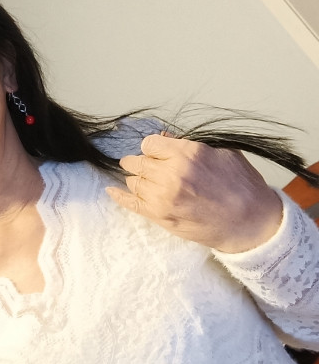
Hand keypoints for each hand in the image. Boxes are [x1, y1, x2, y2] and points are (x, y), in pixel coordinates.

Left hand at [105, 133, 282, 252]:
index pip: (150, 144)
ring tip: (141, 179)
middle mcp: (172, 174)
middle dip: (140, 162)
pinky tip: (112, 191)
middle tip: (142, 164)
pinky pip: (131, 203)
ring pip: (134, 181)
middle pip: (139, 162)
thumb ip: (190, 146)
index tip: (156, 152)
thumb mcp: (222, 154)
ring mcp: (163, 196)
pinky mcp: (160, 216)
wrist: (251, 224)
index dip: (152, 148)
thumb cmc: (242, 187)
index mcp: (188, 154)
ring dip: (136, 179)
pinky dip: (119, 196)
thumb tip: (166, 139)